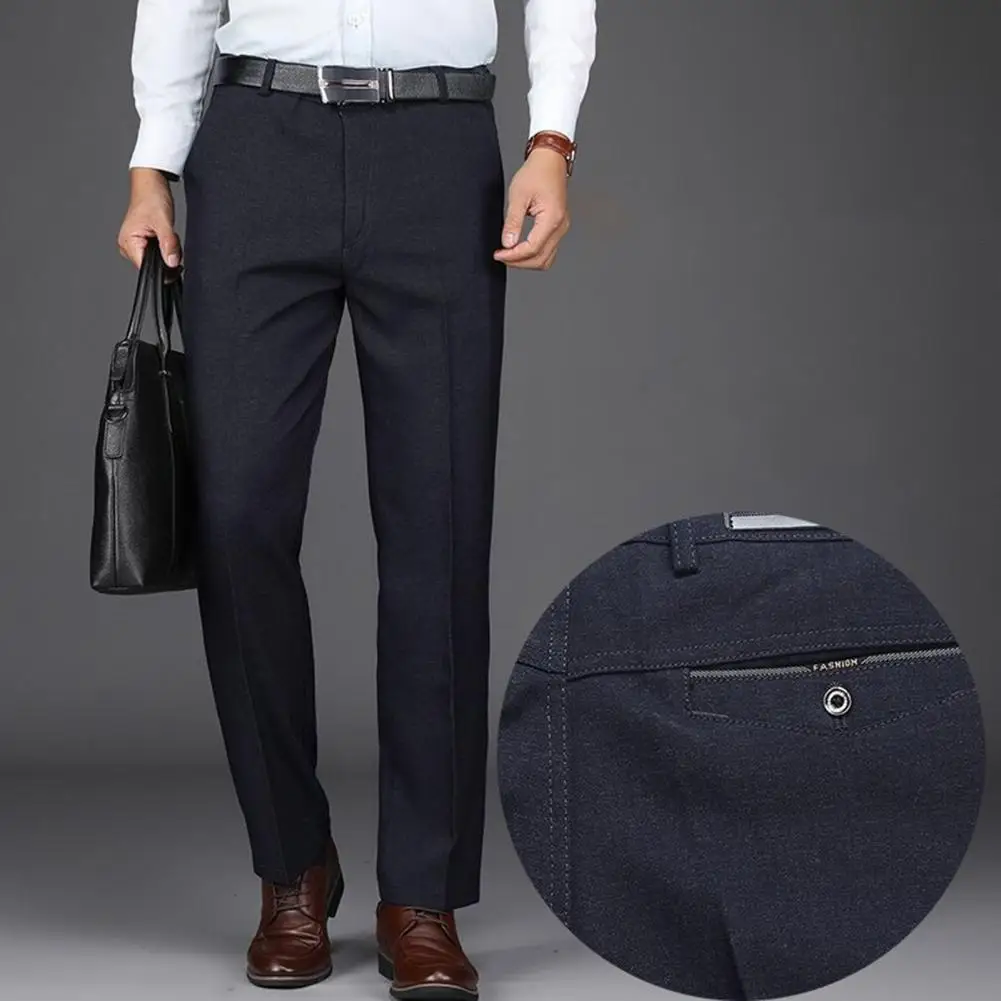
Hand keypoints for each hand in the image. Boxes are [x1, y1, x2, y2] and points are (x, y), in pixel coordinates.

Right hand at [117, 168, 181, 269]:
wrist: (151, 184)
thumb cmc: (151, 198)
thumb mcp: (163, 223)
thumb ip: (168, 245)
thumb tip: (171, 263)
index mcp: (128, 242)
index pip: (146, 268)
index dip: (162, 267)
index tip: (173, 258)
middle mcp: (127, 245)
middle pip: (153, 265)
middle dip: (166, 256)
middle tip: (169, 238)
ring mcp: (134, 244)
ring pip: (157, 259)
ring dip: (166, 250)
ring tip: (165, 233)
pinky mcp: (142, 242)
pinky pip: (157, 252)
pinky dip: (165, 247)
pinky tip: (164, 235)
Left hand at [493, 148, 570, 270]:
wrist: (550, 161)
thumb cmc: (536, 173)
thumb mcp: (518, 196)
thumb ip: (513, 222)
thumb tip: (508, 243)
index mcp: (552, 219)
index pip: (532, 248)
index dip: (514, 255)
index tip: (499, 254)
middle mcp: (560, 227)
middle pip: (541, 259)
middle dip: (519, 262)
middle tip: (502, 256)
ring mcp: (561, 229)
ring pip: (546, 259)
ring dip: (527, 261)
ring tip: (510, 254)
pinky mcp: (558, 228)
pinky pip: (548, 250)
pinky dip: (533, 254)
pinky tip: (520, 249)